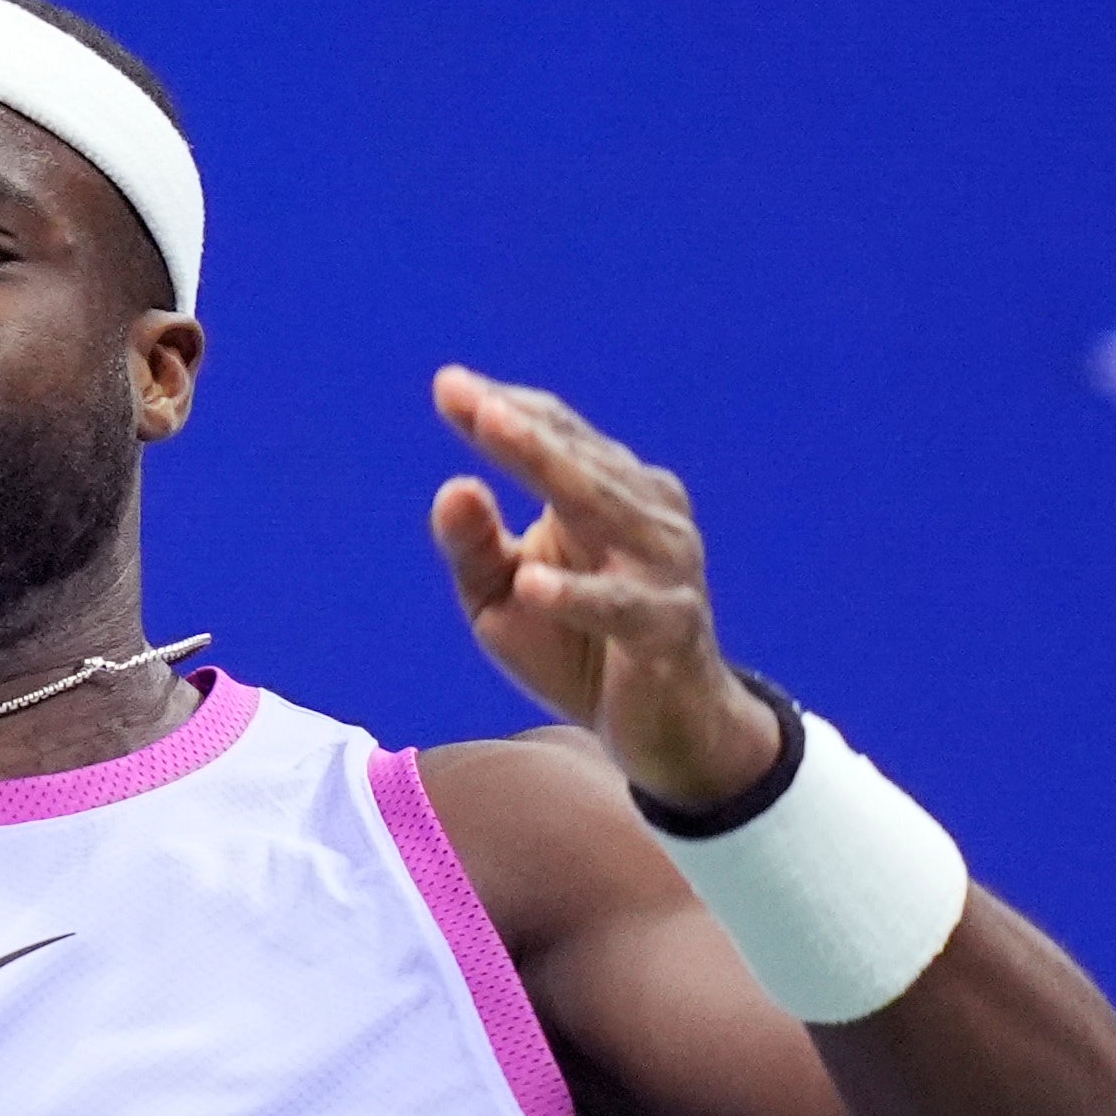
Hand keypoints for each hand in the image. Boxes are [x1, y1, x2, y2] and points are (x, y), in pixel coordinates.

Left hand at [426, 366, 782, 807]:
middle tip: (472, 400)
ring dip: (549, 470)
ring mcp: (665, 566)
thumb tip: (451, 486)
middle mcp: (649, 512)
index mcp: (611, 491)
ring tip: (495, 437)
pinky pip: (619, 607)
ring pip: (602, 508)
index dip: (504, 411)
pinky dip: (576, 596)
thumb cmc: (576, 646)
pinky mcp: (668, 628)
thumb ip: (473, 547)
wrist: (664, 730)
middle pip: (576, 459)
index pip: (556, 436)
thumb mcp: (503, 597)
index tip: (447, 385)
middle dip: (520, 428)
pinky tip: (531, 585)